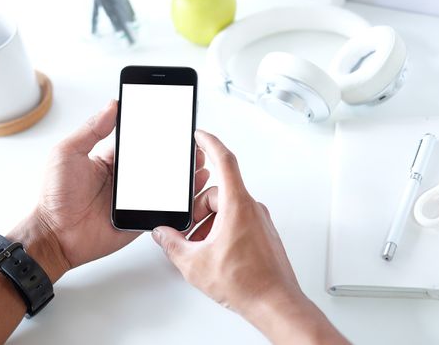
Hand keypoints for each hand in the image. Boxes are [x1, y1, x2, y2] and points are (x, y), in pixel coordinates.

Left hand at [9, 100, 209, 281]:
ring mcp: (134, 200)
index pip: (140, 141)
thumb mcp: (68, 153)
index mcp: (111, 160)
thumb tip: (112, 104)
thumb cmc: (55, 195)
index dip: (156, 132)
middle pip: (157, 163)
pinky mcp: (139, 219)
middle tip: (193, 143)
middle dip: (176, 153)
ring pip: (164, 185)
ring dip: (182, 175)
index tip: (173, 120)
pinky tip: (190, 192)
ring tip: (198, 163)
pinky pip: (162, 209)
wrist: (54, 235)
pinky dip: (178, 203)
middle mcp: (125, 179)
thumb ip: (91, 129)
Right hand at [152, 130, 347, 343]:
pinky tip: (213, 252)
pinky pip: (237, 221)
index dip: (210, 143)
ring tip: (200, 247)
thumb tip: (163, 234)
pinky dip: (222, 230)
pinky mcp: (262, 234)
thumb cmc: (247, 283)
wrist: (275, 303)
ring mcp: (259, 221)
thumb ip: (173, 244)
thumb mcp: (195, 263)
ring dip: (209, 222)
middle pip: (218, 192)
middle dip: (197, 208)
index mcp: (237, 206)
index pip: (224, 160)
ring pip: (227, 208)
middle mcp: (251, 209)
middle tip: (186, 229)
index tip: (199, 135)